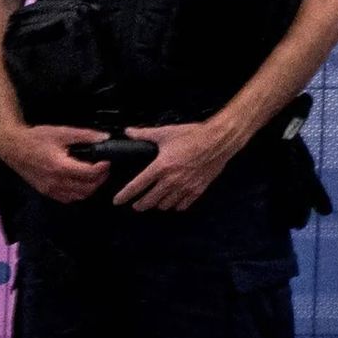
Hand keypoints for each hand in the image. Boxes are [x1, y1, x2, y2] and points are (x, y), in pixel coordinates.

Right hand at [0, 123, 111, 205]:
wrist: (13, 148)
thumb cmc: (36, 138)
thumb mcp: (63, 132)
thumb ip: (86, 136)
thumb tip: (105, 137)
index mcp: (60, 167)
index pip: (88, 174)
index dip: (102, 169)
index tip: (108, 161)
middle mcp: (55, 182)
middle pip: (86, 188)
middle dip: (99, 179)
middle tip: (104, 168)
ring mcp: (49, 189)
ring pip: (77, 196)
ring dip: (90, 188)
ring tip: (95, 174)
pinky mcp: (45, 191)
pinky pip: (66, 198)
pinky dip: (77, 193)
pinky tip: (81, 182)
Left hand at [114, 116, 242, 213]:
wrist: (220, 139)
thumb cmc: (193, 135)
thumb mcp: (167, 132)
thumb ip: (145, 134)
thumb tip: (128, 132)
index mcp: (160, 167)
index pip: (136, 186)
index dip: (124, 195)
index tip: (117, 201)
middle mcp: (170, 180)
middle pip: (148, 201)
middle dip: (139, 205)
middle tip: (136, 204)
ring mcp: (184, 187)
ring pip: (164, 205)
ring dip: (157, 204)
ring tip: (156, 201)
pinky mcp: (197, 190)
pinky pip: (182, 205)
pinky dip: (176, 205)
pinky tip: (174, 200)